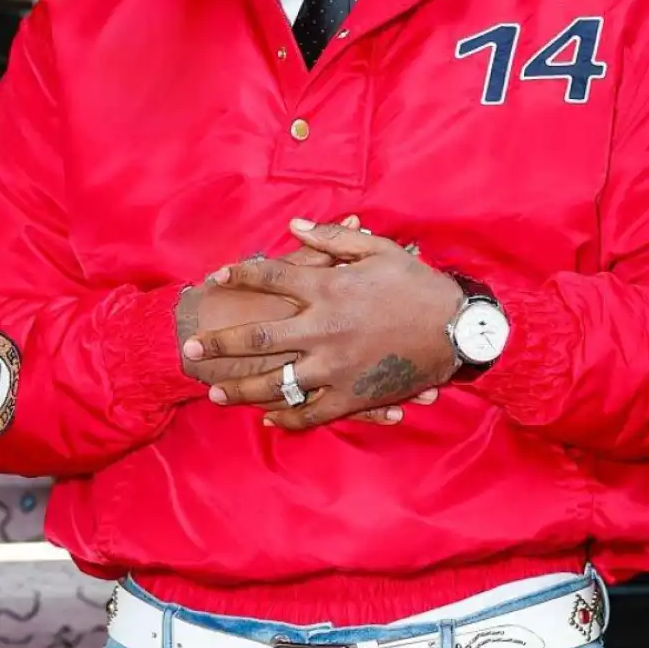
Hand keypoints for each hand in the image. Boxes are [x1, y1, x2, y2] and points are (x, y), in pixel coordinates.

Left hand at [182, 219, 463, 429]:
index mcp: (327, 289)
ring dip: (241, 389)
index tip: (217, 278)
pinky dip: (287, 418)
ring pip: (275, 384)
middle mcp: (322, 330)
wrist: (457, 330)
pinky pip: (310, 413)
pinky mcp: (350, 397)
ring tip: (216, 391)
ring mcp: (334, 368)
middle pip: (257, 338)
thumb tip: (293, 228)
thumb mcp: (377, 251)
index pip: (270, 278)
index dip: (240, 275)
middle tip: (191, 350)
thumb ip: (331, 239)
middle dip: (220, 343)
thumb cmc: (418, 286)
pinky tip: (268, 419)